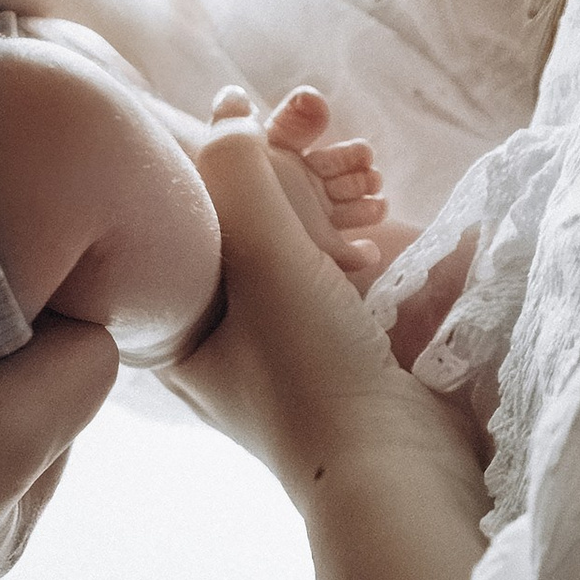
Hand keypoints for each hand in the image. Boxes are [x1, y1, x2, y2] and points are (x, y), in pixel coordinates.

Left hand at [169, 115, 487, 579]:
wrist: (399, 476)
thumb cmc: (310, 377)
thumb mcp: (264, 260)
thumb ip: (241, 175)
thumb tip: (228, 109)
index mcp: (180, 328)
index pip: (188, 217)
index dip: (219, 153)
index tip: (256, 103)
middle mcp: (226, 340)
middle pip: (251, 225)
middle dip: (295, 166)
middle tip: (324, 116)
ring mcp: (291, 349)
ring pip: (306, 244)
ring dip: (339, 197)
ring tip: (370, 168)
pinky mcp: (349, 358)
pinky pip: (351, 279)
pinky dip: (371, 243)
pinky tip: (391, 223)